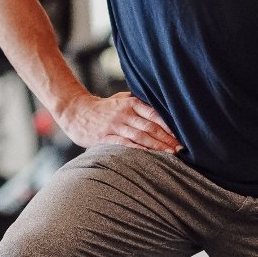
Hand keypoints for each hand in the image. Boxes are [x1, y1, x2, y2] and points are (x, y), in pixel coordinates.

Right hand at [57, 91, 182, 152]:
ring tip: (170, 155)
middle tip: (180, 149)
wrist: (76, 112)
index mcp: (130, 103)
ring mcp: (114, 126)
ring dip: (156, 147)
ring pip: (140, 137)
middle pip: (150, 127)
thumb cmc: (103, 108)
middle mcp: (124, 114)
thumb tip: (160, 108)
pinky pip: (124, 145)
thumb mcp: (121, 99)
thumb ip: (138, 103)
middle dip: (166, 139)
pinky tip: (148, 157)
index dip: (169, 126)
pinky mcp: (105, 137)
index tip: (181, 135)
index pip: (154, 114)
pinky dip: (138, 151)